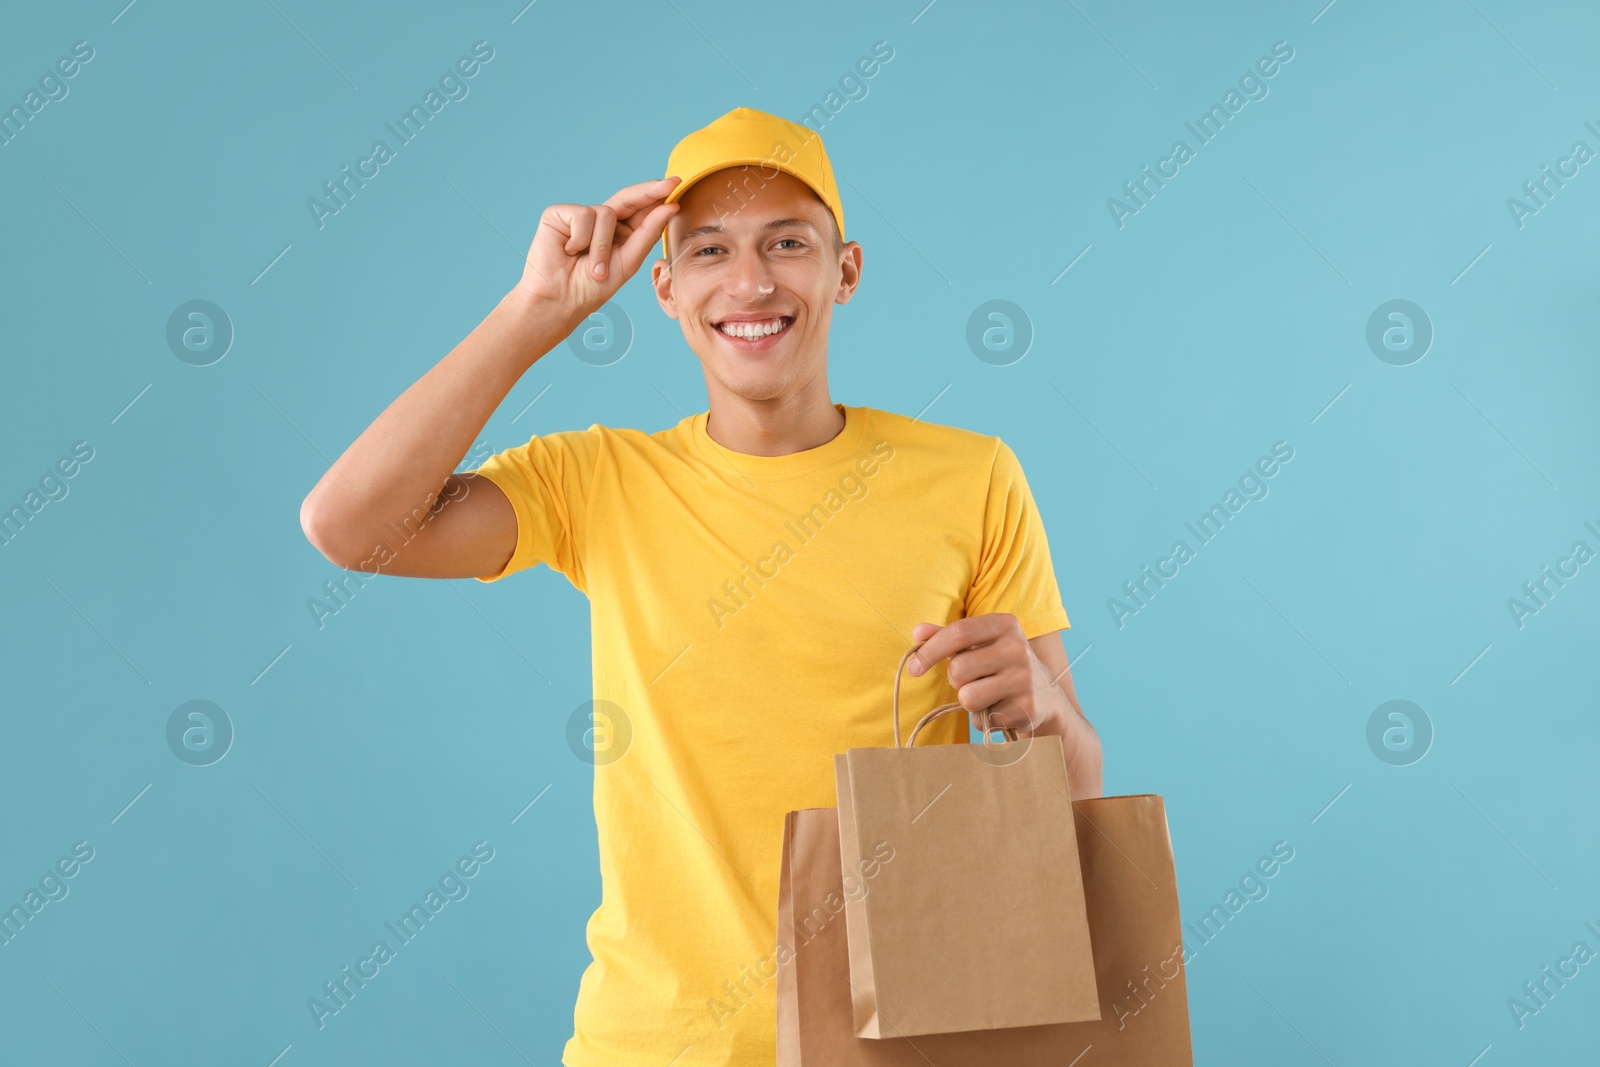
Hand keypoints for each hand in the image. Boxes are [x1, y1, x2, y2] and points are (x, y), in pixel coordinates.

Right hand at [514, 176, 681, 319]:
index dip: (657, 196)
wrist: (560, 301)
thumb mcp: (628, 261)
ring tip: (592, 269)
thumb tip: (671, 206)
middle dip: (648, 191)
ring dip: (601, 247)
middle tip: (670, 183)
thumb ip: (648, 233)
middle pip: (627, 198)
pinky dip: (581, 239)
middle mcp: (600, 221)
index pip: (640, 210)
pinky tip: (569, 252)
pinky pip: (583, 215)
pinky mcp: (558, 214)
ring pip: (606, 213)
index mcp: (618, 232)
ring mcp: (578, 215)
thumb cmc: (591, 288)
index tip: (677, 183)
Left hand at [906, 614, 1062, 737]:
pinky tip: (1000, 708)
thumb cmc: (1001, 665)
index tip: (913, 667)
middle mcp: (1018, 648)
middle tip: (971, 680)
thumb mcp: (979, 644)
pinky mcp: (1027, 707)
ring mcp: (1025, 679)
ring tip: (986, 694)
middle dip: (955, 680)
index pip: (958, 632)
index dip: (930, 650)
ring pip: (968, 696)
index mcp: (1005, 624)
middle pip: (958, 669)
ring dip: (968, 700)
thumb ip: (948, 637)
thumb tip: (917, 631)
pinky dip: (983, 718)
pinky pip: (984, 719)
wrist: (1045, 696)